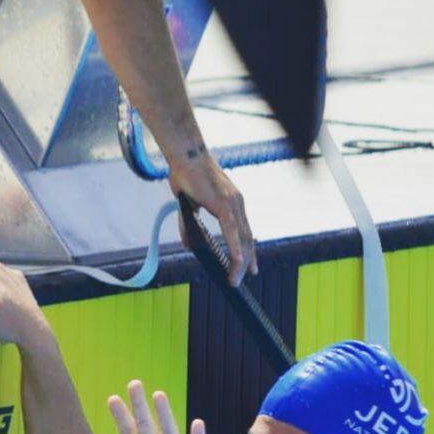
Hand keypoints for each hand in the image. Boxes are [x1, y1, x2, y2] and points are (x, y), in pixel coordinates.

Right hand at [168, 149, 256, 286]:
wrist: (185, 156)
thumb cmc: (186, 175)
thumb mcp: (189, 206)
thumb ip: (191, 226)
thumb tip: (191, 244)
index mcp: (231, 203)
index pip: (243, 231)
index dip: (246, 249)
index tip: (248, 265)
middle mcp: (237, 204)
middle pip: (247, 237)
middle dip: (247, 260)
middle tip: (247, 276)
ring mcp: (233, 203)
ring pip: (242, 238)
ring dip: (241, 261)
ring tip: (236, 278)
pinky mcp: (224, 204)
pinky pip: (232, 231)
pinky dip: (235, 248)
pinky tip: (236, 262)